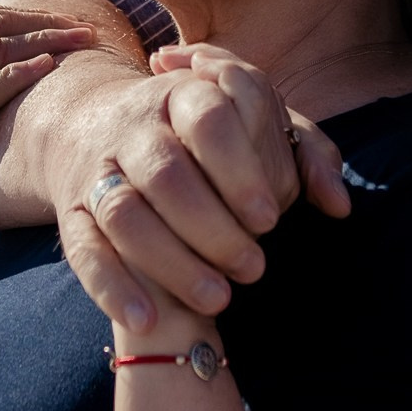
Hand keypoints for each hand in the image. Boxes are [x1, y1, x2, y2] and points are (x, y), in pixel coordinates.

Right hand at [59, 44, 346, 331]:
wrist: (99, 127)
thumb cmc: (203, 135)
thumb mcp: (257, 124)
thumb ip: (304, 152)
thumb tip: (338, 203)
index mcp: (182, 92)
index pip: (209, 117)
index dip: (241, 169)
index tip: (270, 217)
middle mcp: (134, 126)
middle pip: (166, 171)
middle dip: (213, 227)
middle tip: (255, 266)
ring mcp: (98, 169)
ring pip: (124, 213)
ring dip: (172, 262)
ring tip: (219, 298)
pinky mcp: (73, 213)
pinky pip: (83, 252)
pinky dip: (113, 287)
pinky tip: (148, 318)